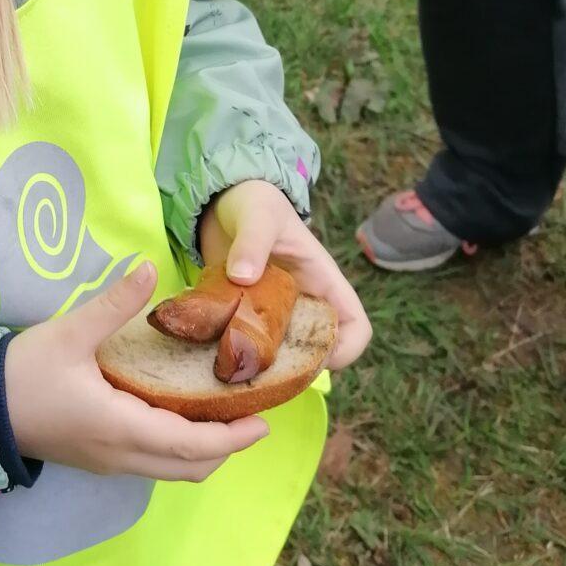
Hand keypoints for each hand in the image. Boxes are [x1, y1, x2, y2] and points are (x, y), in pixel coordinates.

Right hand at [3, 263, 269, 476]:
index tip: (263, 422)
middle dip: (226, 448)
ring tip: (224, 415)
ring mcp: (109, 461)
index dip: (231, 437)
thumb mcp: (70, 333)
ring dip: (203, 450)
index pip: (191, 445)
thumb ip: (114, 304)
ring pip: (170, 469)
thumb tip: (150, 267)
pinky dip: (178, 447)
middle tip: (252, 417)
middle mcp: (122, 455)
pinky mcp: (97, 456)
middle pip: (189, 468)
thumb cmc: (25, 374)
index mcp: (122, 428)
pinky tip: (180, 414)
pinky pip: (151, 461)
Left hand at [198, 180, 371, 370]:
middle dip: (293, 366)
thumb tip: (243, 277)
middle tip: (258, 363)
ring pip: (281, 355)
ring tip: (231, 359)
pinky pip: (247, 345)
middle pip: (316, 352)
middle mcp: (304, 304)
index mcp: (323, 282)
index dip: (345, 349)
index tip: (311, 355)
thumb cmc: (254, 202)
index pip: (356, 327)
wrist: (221, 199)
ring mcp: (275, 312)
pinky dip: (232, 351)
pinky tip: (208, 347)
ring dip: (260, 363)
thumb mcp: (258, 215)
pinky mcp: (245, 315)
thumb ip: (253, 241)